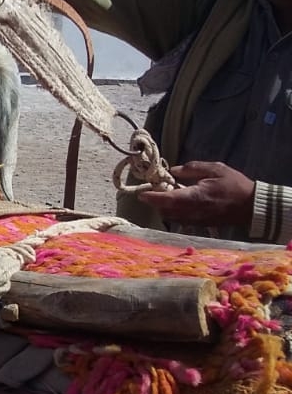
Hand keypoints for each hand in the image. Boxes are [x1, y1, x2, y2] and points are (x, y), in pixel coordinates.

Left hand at [138, 161, 255, 228]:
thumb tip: (173, 171)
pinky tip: (180, 204)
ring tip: (167, 195)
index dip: (151, 197)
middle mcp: (191, 212)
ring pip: (171, 217)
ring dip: (165, 208)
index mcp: (194, 197)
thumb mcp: (215, 169)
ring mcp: (196, 221)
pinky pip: (181, 221)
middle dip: (156, 202)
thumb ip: (192, 168)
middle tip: (156, 189)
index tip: (141, 193)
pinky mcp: (200, 225)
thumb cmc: (235, 185)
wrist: (252, 206)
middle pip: (165, 210)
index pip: (166, 199)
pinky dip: (175, 213)